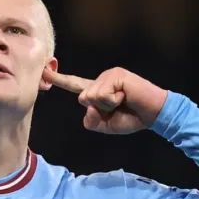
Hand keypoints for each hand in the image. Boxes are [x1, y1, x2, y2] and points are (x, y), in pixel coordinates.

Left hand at [42, 67, 167, 133]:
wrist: (154, 114)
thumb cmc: (132, 118)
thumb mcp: (106, 125)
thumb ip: (92, 120)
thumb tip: (87, 103)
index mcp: (97, 91)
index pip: (74, 85)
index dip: (59, 79)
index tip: (44, 72)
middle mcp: (100, 81)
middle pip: (82, 98)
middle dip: (99, 110)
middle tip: (119, 107)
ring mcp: (108, 75)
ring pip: (90, 96)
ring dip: (107, 106)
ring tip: (123, 102)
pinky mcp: (116, 75)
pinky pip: (102, 94)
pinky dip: (113, 101)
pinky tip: (126, 97)